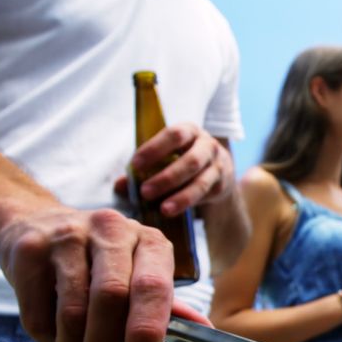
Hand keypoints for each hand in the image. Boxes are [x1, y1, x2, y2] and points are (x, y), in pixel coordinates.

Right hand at [0, 207, 183, 341]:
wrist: (35, 224)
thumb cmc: (98, 262)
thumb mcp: (138, 273)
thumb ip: (166, 305)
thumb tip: (206, 333)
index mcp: (148, 240)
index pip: (153, 288)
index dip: (148, 334)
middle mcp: (111, 230)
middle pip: (111, 298)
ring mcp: (67, 235)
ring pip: (72, 311)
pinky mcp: (29, 249)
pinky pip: (37, 314)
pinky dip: (46, 336)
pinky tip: (53, 328)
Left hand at [114, 122, 234, 215]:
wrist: (216, 170)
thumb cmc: (181, 159)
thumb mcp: (164, 157)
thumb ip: (142, 169)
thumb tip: (120, 185)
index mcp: (190, 131)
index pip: (174, 135)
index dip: (154, 149)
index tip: (135, 165)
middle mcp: (208, 145)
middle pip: (191, 161)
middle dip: (166, 178)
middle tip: (144, 192)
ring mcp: (218, 166)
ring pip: (200, 182)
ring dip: (180, 197)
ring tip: (162, 209)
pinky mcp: (221, 185)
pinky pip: (204, 196)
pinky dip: (187, 203)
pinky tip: (172, 210)